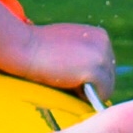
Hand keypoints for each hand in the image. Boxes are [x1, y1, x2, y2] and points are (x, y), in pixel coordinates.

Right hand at [0, 18, 116, 94]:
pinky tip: (69, 86)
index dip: (89, 77)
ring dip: (89, 92)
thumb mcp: (66, 45)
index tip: (70, 75)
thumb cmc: (37, 48)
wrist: (23, 46)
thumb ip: (81, 56)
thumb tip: (90, 79)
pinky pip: (101, 94)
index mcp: (99, 35)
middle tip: (66, 81)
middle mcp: (105, 43)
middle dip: (91, 85)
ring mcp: (102, 56)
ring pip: (107, 88)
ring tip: (66, 83)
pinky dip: (88, 97)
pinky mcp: (96, 70)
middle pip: (109, 77)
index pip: (105, 66)